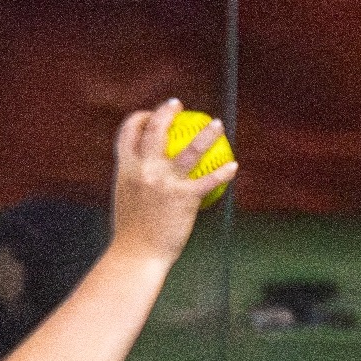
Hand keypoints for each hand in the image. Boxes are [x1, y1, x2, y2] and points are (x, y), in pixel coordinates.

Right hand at [109, 99, 237, 264]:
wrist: (136, 256)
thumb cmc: (131, 233)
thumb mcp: (126, 198)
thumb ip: (134, 180)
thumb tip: (143, 171)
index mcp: (126, 169)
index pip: (128, 133)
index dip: (139, 118)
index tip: (149, 115)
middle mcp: (144, 170)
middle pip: (156, 130)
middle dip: (166, 111)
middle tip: (178, 105)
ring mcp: (164, 182)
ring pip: (190, 149)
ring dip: (206, 134)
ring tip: (217, 124)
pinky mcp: (184, 198)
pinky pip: (208, 180)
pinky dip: (223, 172)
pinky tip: (233, 166)